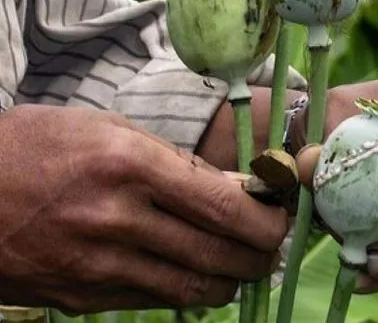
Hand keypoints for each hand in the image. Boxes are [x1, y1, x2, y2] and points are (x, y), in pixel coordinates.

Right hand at [0, 105, 287, 313]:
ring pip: (191, 289)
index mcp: (129, 165)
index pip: (220, 204)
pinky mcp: (80, 297)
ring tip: (243, 267)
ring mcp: (96, 264)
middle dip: (259, 256)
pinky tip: (198, 277)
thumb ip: (177, 164)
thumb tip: (236, 190)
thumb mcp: (111, 132)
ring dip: (230, 281)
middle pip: (215, 253)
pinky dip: (187, 291)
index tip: (281, 220)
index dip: (263, 220)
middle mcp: (116, 218)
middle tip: (272, 248)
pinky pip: (154, 300)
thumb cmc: (42, 145)